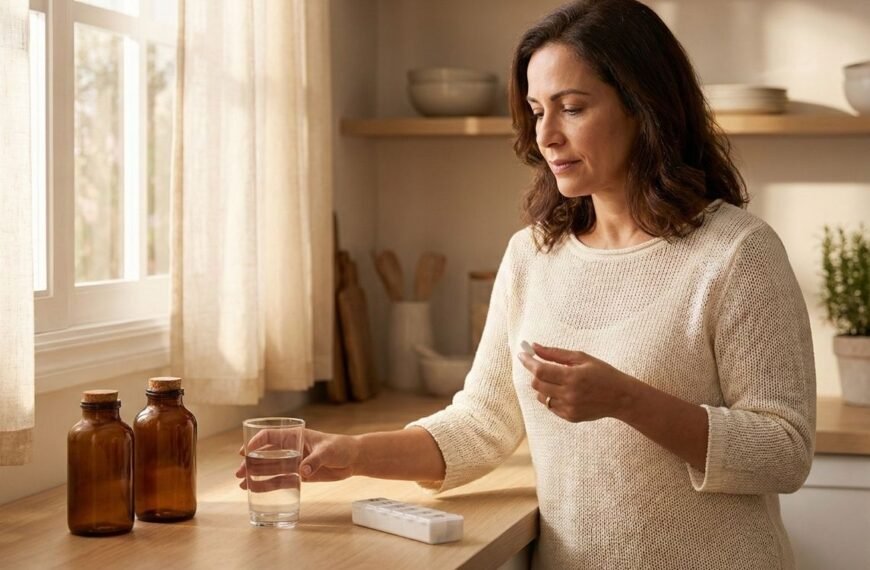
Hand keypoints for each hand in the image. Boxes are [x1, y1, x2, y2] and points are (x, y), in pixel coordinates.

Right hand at [235, 429, 359, 489]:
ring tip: (241, 484)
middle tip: (239, 472)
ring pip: (270, 469)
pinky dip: (267, 485)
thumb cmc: (341, 447)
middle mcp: (291, 448)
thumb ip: (316, 460)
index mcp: (296, 436)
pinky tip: (255, 490)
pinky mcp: (299, 475)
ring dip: (255, 475)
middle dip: (251, 462)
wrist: (353, 459)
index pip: (272, 436)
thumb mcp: (329, 450)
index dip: (257, 442)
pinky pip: (280, 480)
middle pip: (266, 455)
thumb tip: (302, 471)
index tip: (245, 451)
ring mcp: (294, 462)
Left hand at [517, 343, 636, 422]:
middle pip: (537, 384)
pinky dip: (552, 397)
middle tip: (541, 366)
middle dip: (535, 374)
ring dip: (543, 387)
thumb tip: (535, 347)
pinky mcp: (570, 417)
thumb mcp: (581, 358)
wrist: (621, 398)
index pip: (540, 370)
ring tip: (558, 381)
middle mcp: (569, 394)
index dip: (528, 362)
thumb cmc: (603, 373)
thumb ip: (556, 353)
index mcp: (573, 376)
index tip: (522, 355)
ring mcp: (569, 408)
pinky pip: (550, 406)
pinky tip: (565, 392)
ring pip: (541, 396)